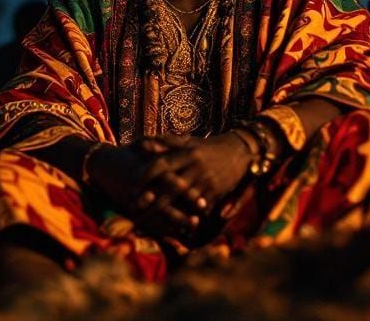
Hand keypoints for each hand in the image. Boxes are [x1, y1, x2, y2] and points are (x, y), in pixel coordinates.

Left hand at [132, 132, 253, 237]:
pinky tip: (172, 228)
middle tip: (133, 210)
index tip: (131, 188)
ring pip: (181, 201)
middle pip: (167, 187)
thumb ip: (165, 142)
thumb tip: (142, 145)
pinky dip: (185, 218)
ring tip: (148, 222)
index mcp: (185, 153)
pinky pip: (197, 208)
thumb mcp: (188, 141)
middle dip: (149, 200)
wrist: (238, 151)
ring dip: (164, 213)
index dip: (144, 177)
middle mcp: (194, 168)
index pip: (159, 165)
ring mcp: (205, 182)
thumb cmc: (207, 147)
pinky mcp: (214, 193)